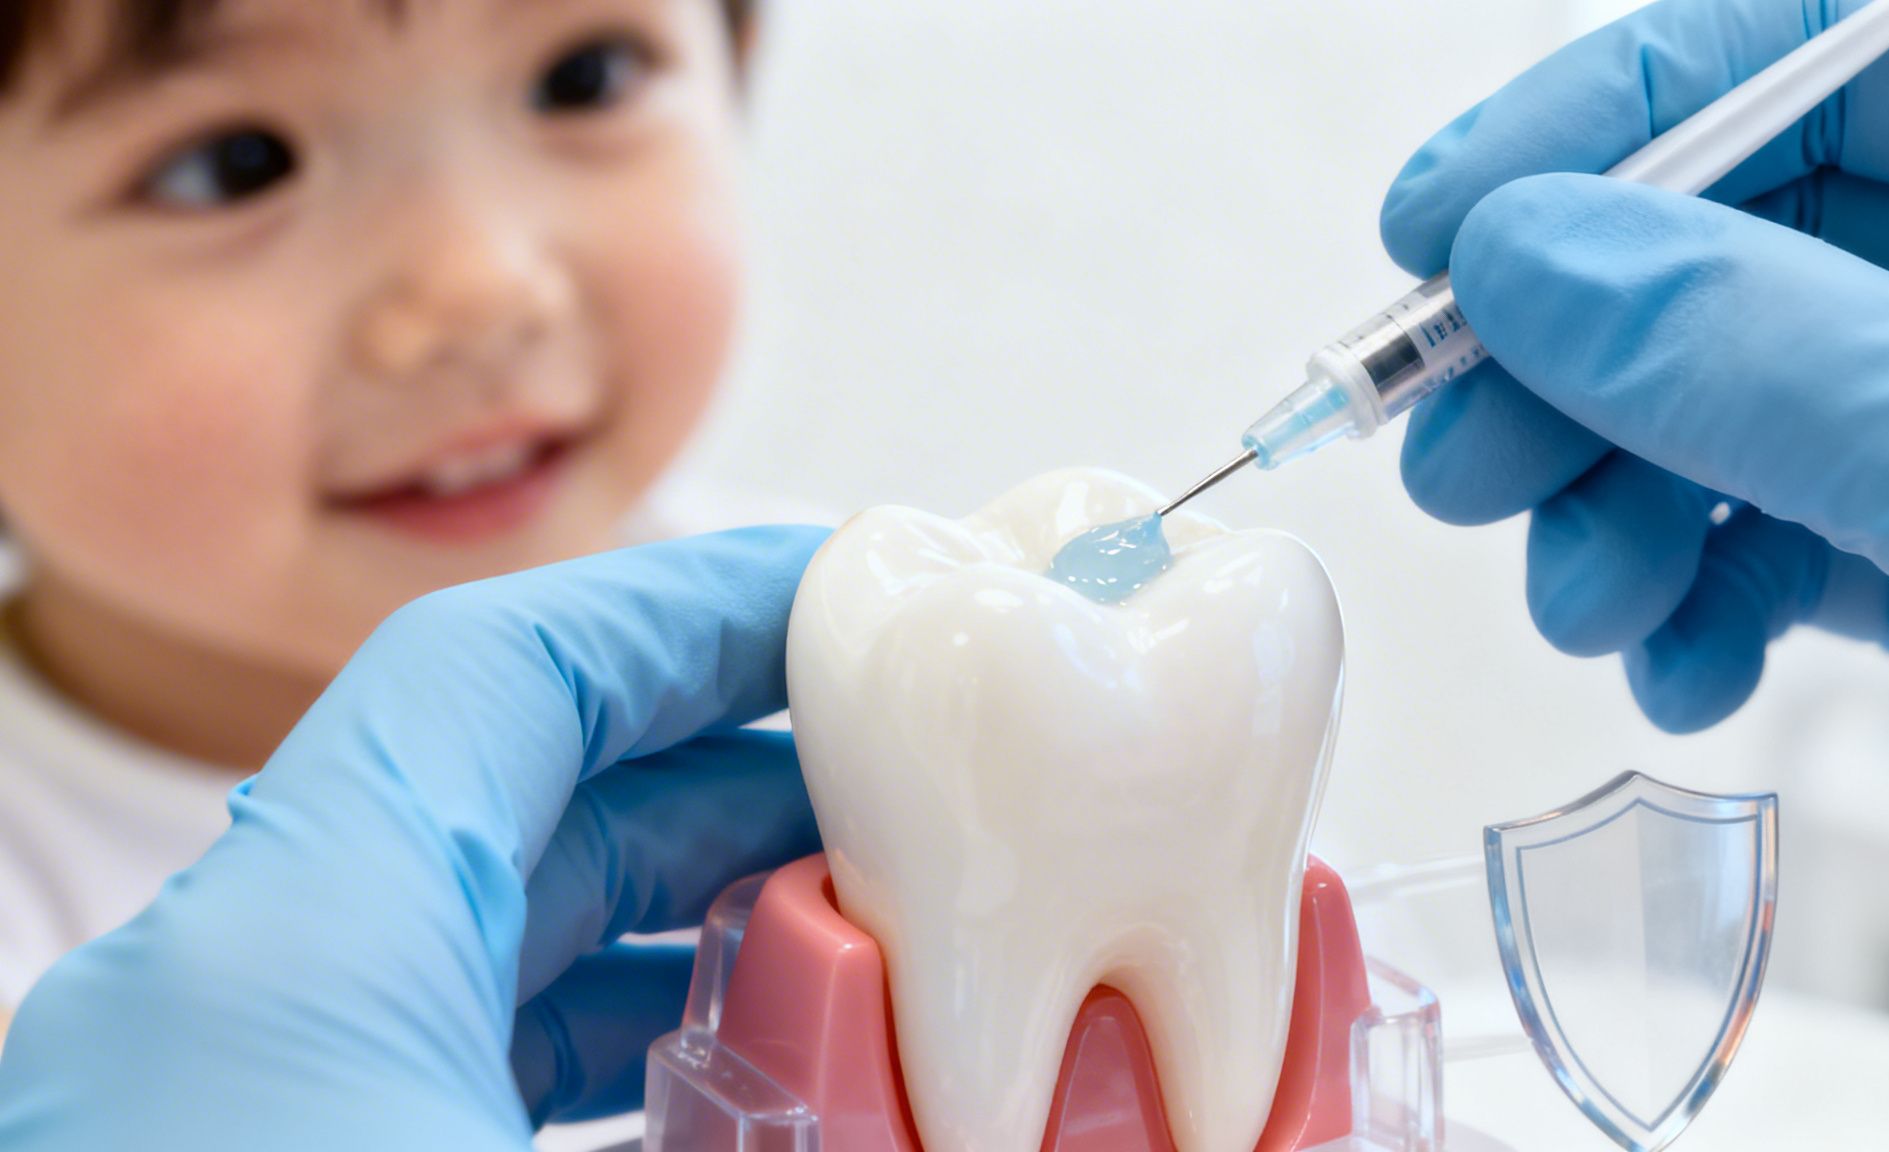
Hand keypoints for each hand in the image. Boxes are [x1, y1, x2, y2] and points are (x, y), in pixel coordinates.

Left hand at [0, 527, 828, 1148]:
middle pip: (492, 784)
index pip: (493, 673)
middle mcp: (214, 1001)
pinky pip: (414, 1028)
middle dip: (713, 758)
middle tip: (883, 765)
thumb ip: (815, 1128)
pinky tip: (704, 1059)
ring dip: (655, 897)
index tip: (837, 595)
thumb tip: (947, 1107)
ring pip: (454, 918)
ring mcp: (210, 1090)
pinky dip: (570, 1012)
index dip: (686, 602)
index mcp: (286, 965)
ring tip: (836, 917)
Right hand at [1380, 0, 1888, 857]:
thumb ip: (1771, 351)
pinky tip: (1683, 664)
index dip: (1612, 114)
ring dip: (1612, 497)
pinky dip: (1692, 602)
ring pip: (1730, 400)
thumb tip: (1538, 255)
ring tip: (1581, 592)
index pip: (1831, 44)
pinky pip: (1772, 536)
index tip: (1451, 218)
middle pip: (1742, 234)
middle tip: (1462, 439)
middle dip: (1579, 351)